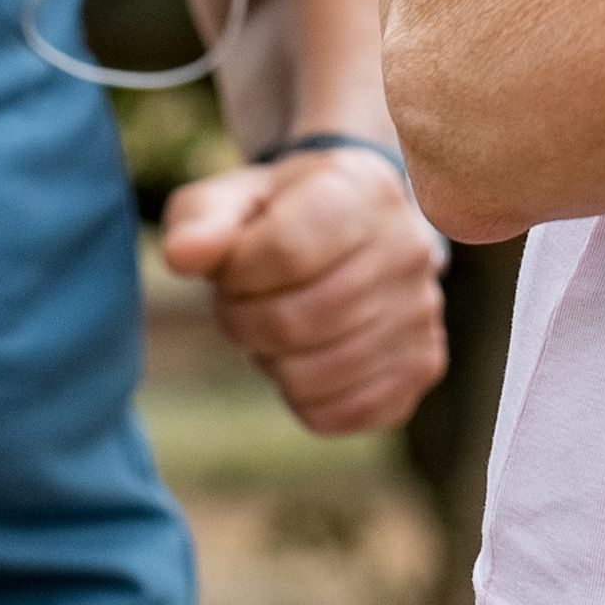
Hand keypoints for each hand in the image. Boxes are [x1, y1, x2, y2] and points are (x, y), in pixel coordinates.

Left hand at [160, 146, 449, 436]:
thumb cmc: (281, 213)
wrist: (352, 228)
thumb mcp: (236, 197)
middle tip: (241, 303)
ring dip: (272, 361)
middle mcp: (407, 249)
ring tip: (275, 326)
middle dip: (243, 321)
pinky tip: (305, 358)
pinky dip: (304, 398)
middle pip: (296, 320)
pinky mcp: (423, 366)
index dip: (236, 273)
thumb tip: (181, 256)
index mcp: (362, 189)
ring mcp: (423, 312)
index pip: (286, 251)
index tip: (230, 267)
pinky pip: (343, 414)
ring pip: (316, 375)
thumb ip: (201, 219)